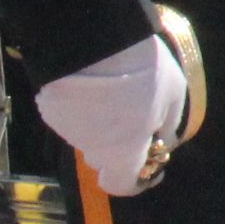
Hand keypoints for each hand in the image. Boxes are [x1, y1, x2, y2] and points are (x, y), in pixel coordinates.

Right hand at [36, 35, 190, 198]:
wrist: (95, 38)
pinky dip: (88, 111)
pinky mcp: (51, 110)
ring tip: (120, 94)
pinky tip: (99, 86)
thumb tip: (164, 141)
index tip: (151, 163)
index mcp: (122, 152)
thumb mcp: (173, 98)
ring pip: (90, 137)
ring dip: (105, 126)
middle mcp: (91, 148)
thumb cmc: (144, 71)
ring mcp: (67, 130)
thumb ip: (168, 126)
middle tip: (140, 118)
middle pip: (106, 159)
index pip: (120, 185)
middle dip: (123, 146)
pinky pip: (75, 119)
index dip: (136, 180)